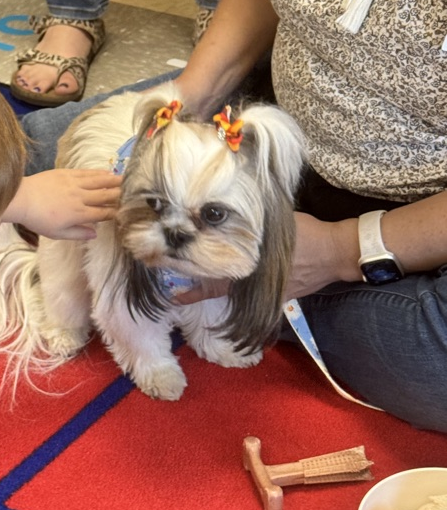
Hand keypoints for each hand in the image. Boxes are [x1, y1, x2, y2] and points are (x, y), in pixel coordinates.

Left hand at [7, 169, 121, 239]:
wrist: (22, 199)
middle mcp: (80, 198)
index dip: (116, 213)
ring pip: (99, 182)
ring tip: (128, 180)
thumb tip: (95, 234)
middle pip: (105, 196)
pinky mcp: (67, 173)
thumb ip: (78, 233)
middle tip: (135, 193)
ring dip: (114, 181)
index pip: (103, 213)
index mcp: (78, 214)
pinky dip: (99, 173)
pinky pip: (87, 172)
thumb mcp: (57, 234)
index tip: (127, 212)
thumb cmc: (38, 219)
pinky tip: (108, 172)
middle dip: (121, 195)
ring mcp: (74, 184)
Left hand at [174, 214, 360, 304]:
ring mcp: (268, 294)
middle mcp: (256, 285)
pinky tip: (235, 282)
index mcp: (251, 269)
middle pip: (221, 290)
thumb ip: (249, 222)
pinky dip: (241, 288)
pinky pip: (253, 293)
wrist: (336, 253)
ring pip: (236, 293)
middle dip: (199, 290)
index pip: (214, 280)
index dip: (193, 287)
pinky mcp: (280, 296)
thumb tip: (222, 213)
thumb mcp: (274, 223)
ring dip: (218, 288)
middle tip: (177, 292)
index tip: (173, 293)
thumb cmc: (306, 234)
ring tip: (195, 288)